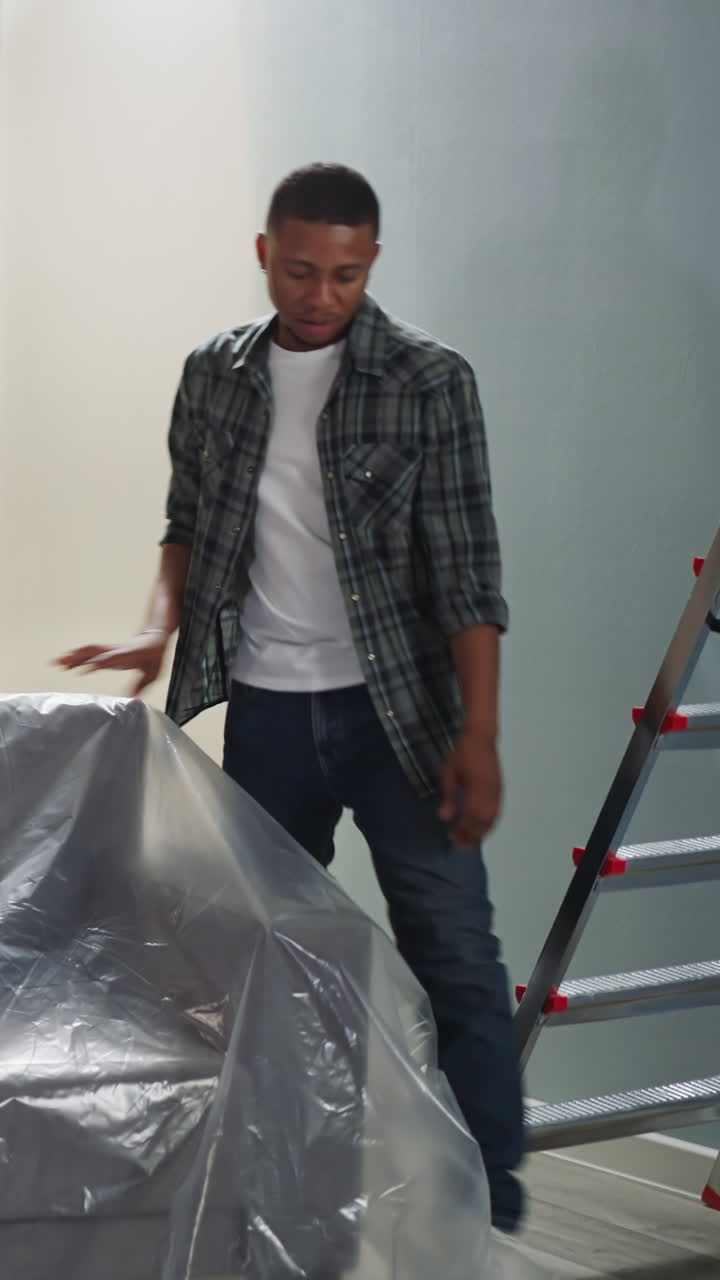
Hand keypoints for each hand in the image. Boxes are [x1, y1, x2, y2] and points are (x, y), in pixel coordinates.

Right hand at [53, 632, 168, 696]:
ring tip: (57, 663)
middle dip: (77, 657)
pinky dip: (78, 658)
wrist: (154, 637)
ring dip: (73, 656)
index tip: (84, 669)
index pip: (110, 658)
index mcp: (127, 655)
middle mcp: (115, 651)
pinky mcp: (107, 651)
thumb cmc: (154, 655)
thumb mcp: (153, 673)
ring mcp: (110, 650)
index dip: (98, 663)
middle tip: (61, 663)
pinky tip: (67, 665)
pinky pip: (90, 654)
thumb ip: (141, 686)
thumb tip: (132, 701)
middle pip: (93, 651)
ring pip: (88, 651)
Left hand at [438, 731, 502, 849]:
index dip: (462, 831)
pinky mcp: (500, 791)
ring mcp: (497, 793)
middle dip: (472, 836)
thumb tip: (444, 817)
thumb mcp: (448, 773)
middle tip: (460, 845)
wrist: (481, 738)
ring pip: (492, 820)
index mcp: (476, 789)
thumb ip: (448, 796)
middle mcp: (489, 794)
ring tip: (470, 841)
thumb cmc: (461, 754)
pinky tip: (482, 829)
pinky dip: (490, 824)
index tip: (452, 838)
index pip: (470, 817)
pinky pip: (497, 813)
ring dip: (482, 833)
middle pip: (482, 822)